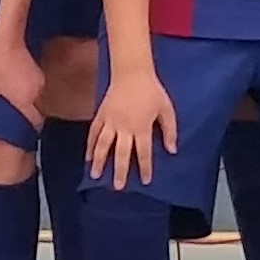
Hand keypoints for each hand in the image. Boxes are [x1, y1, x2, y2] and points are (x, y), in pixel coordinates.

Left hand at [0, 36, 44, 133]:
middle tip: (21, 117)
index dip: (31, 127)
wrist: (7, 38)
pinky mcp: (39, 72)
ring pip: (39, 98)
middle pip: (38, 111)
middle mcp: (36, 93)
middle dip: (31, 115)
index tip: (26, 130)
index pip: (35, 121)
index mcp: (24, 100)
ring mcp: (39, 81)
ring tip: (19, 103)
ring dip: (31, 102)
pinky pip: (37, 88)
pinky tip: (20, 87)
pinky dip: (31, 91)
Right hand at [87, 70, 176, 189]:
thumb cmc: (151, 90)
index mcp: (142, 127)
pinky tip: (88, 157)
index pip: (143, 152)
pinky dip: (90, 145)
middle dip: (120, 171)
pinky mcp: (101, 115)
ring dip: (99, 161)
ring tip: (95, 175)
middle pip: (121, 153)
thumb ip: (169, 130)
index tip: (145, 180)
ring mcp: (110, 121)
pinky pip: (94, 133)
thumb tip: (172, 150)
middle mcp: (124, 127)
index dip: (145, 167)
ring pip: (103, 145)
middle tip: (117, 187)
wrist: (132, 72)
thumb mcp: (166, 109)